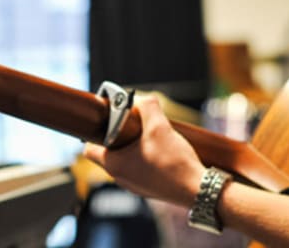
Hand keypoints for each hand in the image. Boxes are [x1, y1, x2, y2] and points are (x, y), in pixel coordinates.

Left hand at [83, 95, 205, 206]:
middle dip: (118, 137)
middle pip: (109, 153)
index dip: (95, 133)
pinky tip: (162, 151)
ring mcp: (135, 186)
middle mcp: (121, 178)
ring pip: (125, 162)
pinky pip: (140, 170)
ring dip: (134, 148)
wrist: (198, 189)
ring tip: (150, 137)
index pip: (89, 149)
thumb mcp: (159, 126)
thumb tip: (142, 99)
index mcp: (115, 165)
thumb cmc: (174, 162)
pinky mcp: (149, 189)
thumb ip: (147, 106)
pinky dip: (145, 159)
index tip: (108, 122)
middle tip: (133, 125)